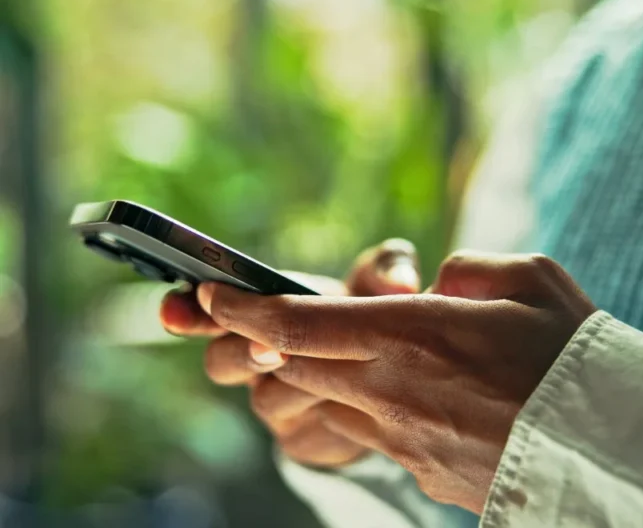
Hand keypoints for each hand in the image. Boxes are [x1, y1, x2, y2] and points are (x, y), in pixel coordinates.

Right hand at [160, 238, 420, 467]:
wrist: (395, 378)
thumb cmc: (374, 315)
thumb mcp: (380, 283)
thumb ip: (386, 267)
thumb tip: (400, 283)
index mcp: (262, 313)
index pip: (208, 310)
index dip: (187, 309)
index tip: (175, 308)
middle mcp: (257, 360)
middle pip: (222, 361)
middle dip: (241, 352)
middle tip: (269, 347)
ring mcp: (277, 404)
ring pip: (264, 398)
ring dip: (291, 383)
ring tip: (325, 372)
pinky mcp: (302, 441)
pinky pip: (302, 434)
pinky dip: (324, 416)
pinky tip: (351, 403)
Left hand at [194, 252, 595, 512]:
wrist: (613, 454)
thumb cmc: (575, 358)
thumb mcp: (530, 279)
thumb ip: (468, 268)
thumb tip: (436, 284)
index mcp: (411, 334)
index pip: (299, 322)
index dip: (245, 308)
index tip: (212, 293)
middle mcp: (391, 389)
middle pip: (296, 364)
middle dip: (260, 339)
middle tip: (242, 317)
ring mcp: (401, 437)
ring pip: (324, 400)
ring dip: (308, 373)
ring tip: (320, 349)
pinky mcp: (419, 469)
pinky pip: (368, 431)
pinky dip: (357, 404)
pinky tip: (390, 389)